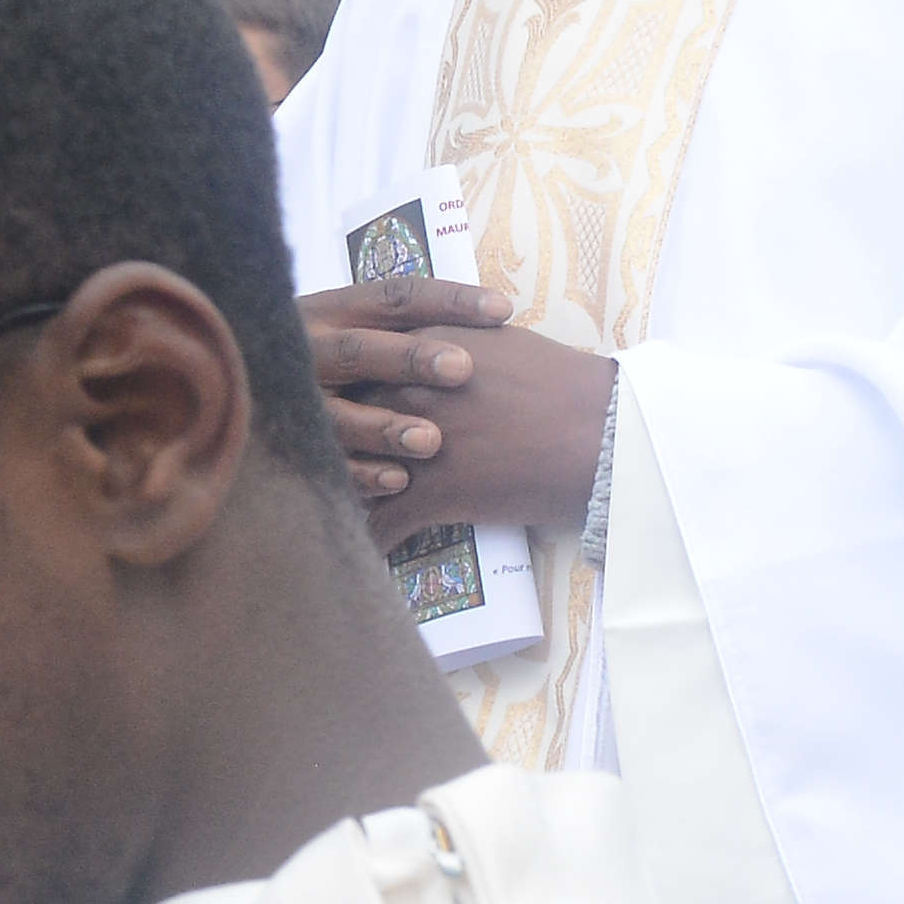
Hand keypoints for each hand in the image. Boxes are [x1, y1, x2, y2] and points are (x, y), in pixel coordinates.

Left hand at [302, 282, 611, 548]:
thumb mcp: (495, 344)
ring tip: (314, 509)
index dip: (329, 387)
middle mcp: (403, 389)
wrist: (603, 431)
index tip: (315, 401)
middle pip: (331, 413)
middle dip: (318, 437)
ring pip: (344, 470)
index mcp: (418, 345)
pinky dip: (365, 546)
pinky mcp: (429, 493)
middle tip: (300, 458)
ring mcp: (410, 442)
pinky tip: (353, 559)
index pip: (347, 362)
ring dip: (332, 492)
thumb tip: (420, 354)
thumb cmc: (563, 386)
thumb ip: (444, 344)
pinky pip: (378, 526)